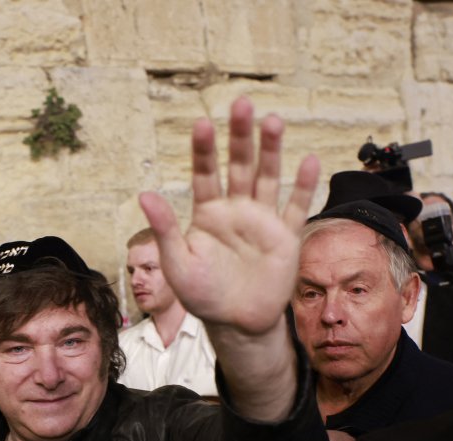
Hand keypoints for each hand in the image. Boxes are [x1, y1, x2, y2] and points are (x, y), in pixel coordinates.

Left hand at [139, 97, 319, 334]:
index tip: (202, 125)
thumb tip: (144, 194)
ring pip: (267, 178)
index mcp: (207, 213)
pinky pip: (296, 207)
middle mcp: (236, 210)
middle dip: (240, 136)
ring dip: (270, 150)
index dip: (203, 151)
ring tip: (273, 121)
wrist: (237, 323)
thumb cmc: (202, 294)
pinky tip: (309, 160)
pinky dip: (303, 186)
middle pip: (239, 165)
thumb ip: (164, 229)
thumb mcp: (177, 263)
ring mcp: (262, 221)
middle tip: (242, 104)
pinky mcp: (285, 237)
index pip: (204, 174)